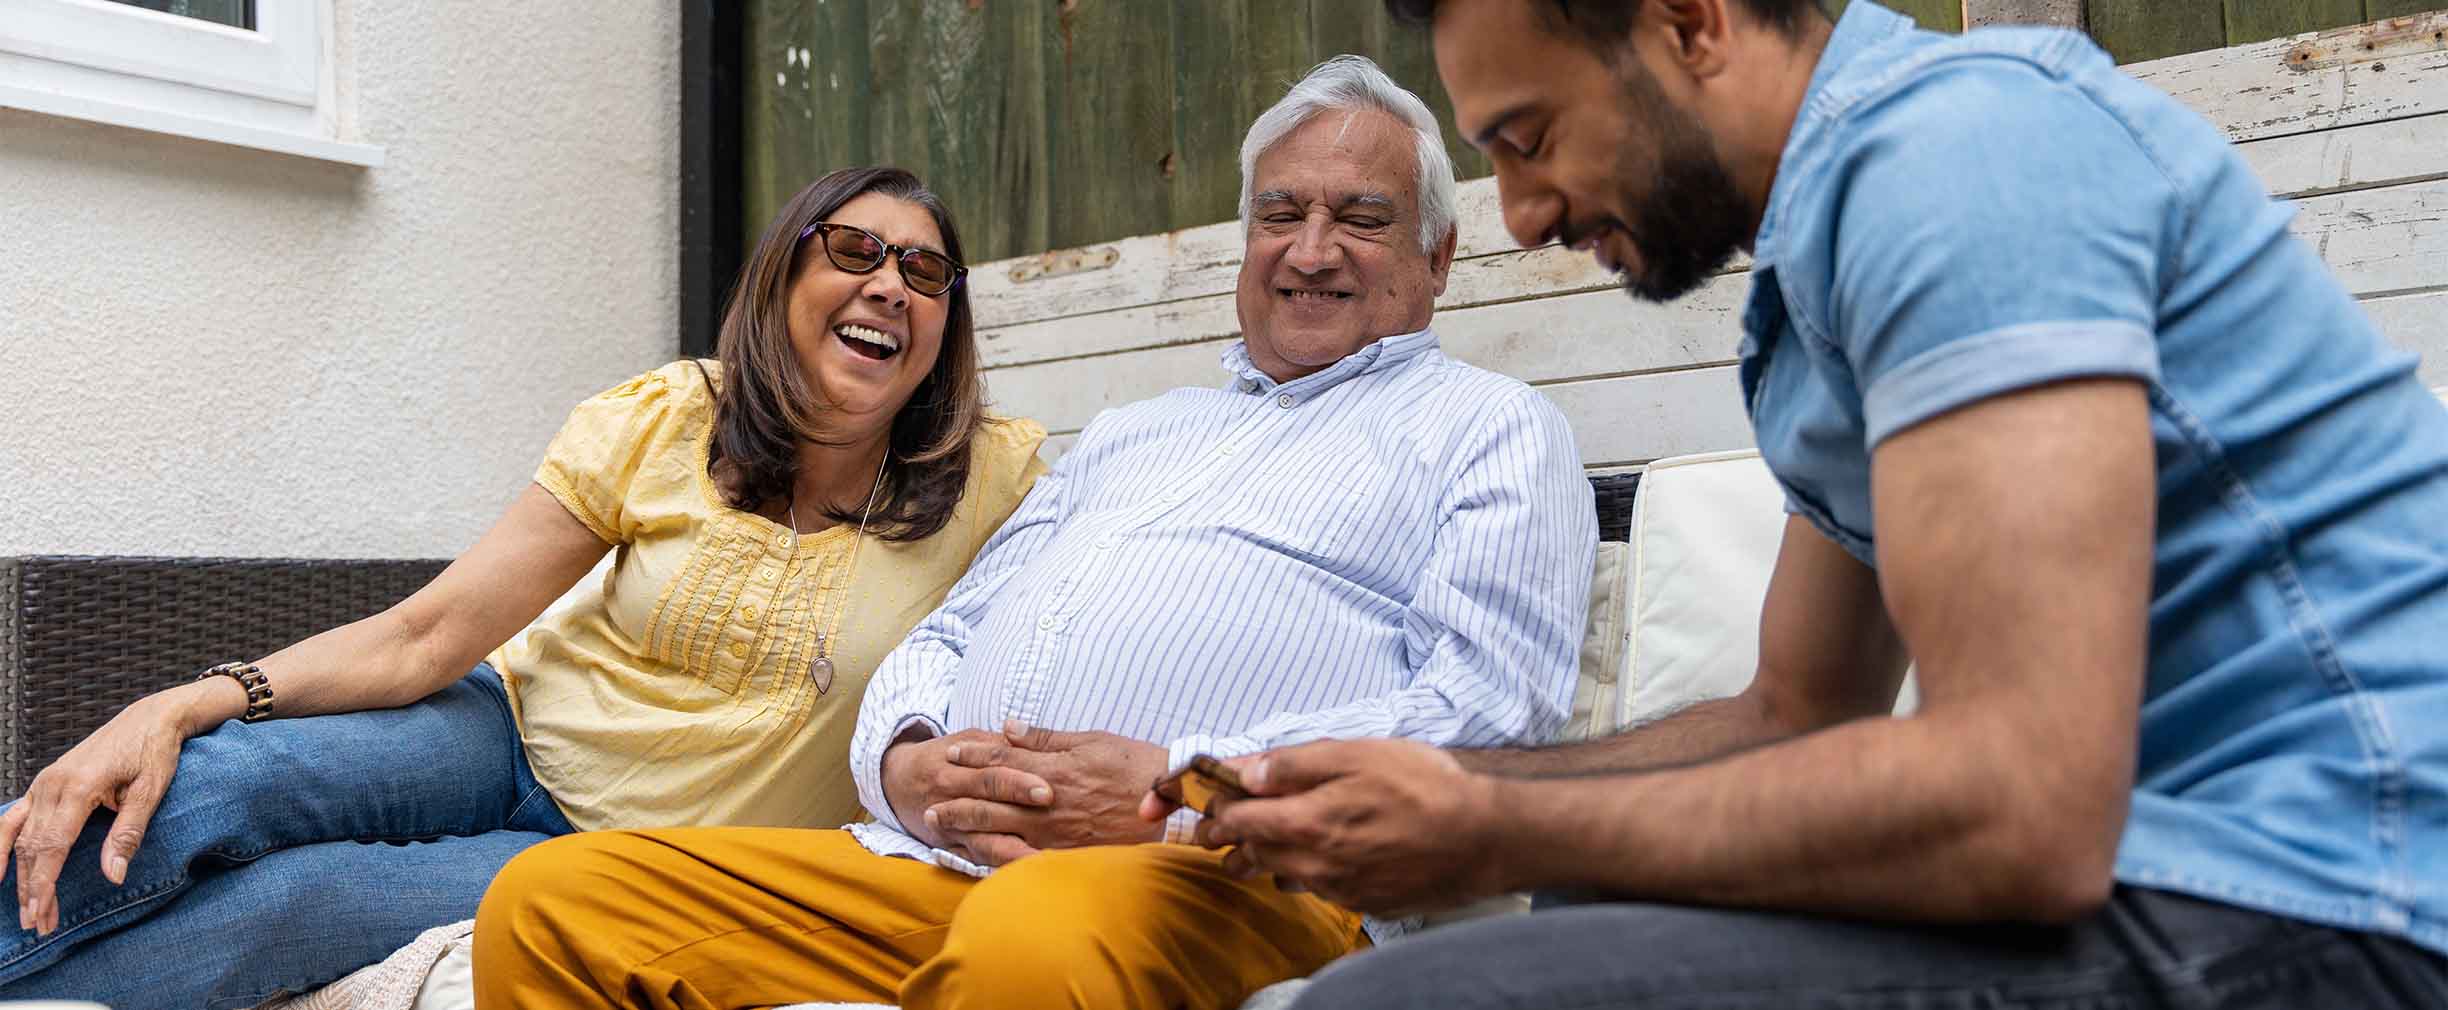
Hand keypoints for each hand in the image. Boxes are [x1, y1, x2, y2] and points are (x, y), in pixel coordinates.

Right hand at [0, 680, 226, 934]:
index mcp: (79, 787)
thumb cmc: (155, 751)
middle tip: (37, 924)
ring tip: (25, 909)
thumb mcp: (152, 790)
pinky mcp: (46, 782)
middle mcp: (53, 784)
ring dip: (18, 874)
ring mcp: (45, 782)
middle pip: (31, 846)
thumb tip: (112, 877)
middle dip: (31, 889)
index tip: (42, 914)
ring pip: (20, 835)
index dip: (44, 883)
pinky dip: (1, 844)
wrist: (152, 716)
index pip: (51, 846)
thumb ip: (128, 833)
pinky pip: (14, 817)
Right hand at [880, 728, 1050, 864]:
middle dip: (1019, 816)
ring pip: (980, 843)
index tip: (1048, 792)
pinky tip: (1017, 877)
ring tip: (1039, 860)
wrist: (896, 781)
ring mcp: (949, 829)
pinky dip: (994, 869)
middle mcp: (950, 800)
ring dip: (1010, 852)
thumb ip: (997, 743)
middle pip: (988, 809)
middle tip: (1051, 826)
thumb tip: (1030, 742)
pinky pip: (972, 862)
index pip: (992, 776)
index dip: (1019, 783)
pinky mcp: (949, 848)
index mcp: (955, 769)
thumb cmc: (942, 756)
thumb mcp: (965, 740)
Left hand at [925, 720, 1168, 861]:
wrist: (1169, 805)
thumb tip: (1008, 728)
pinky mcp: (1064, 855)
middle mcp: (1046, 803)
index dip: (973, 756)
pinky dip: (994, 857)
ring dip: (966, 829)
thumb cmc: (1134, 766)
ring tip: (941, 828)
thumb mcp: (1092, 740)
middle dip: (957, 799)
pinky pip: (1020, 858)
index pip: (1001, 760)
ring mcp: (1053, 833)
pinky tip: (976, 857)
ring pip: (998, 831)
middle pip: (990, 799)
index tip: (950, 753)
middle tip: (930, 803)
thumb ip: (1046, 738)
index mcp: (1052, 769)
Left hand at [1188, 738, 1511, 916]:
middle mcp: (1314, 863)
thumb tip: (1249, 771)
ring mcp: (1337, 888)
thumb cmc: (1425, 787)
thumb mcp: (1359, 754)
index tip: (1203, 802)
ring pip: (1280, 875)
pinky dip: (1303, 872)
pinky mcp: (1361, 902)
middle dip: (1226, 839)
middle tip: (1214, 829)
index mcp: (1307, 822)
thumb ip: (1298, 763)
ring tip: (1252, 845)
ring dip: (1260, 859)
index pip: (1237, 820)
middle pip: (1250, 853)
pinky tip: (1313, 857)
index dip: (1213, 809)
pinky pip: (1316, 888)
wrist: (1482, 840)